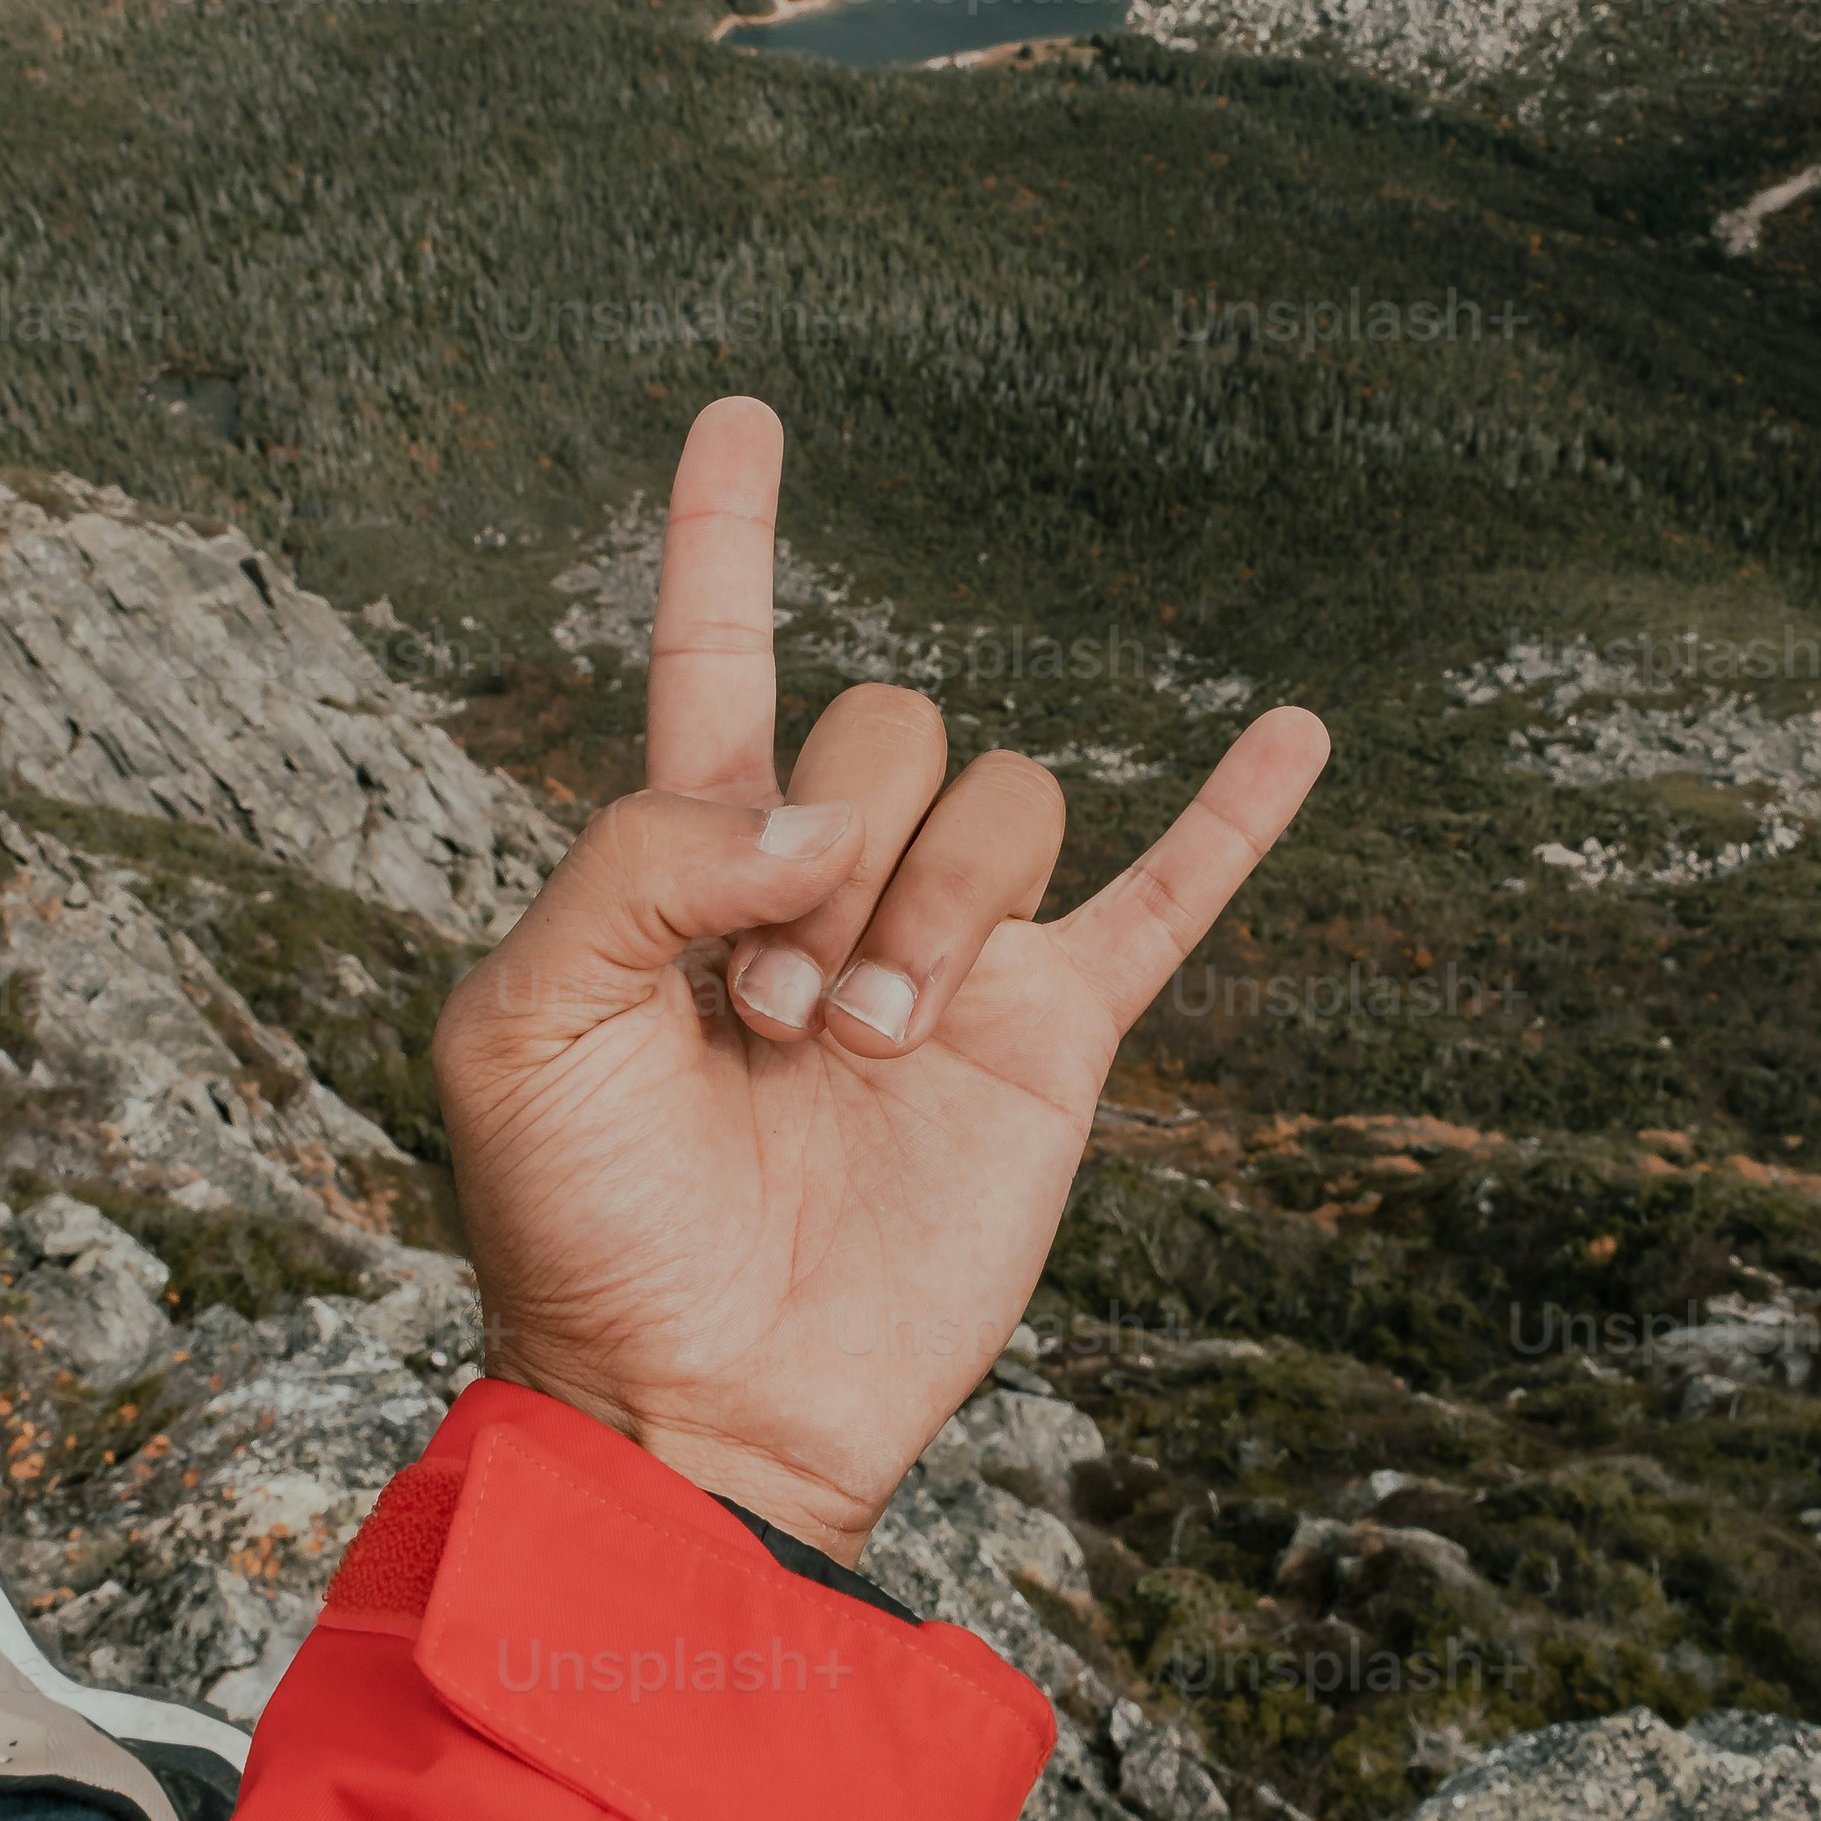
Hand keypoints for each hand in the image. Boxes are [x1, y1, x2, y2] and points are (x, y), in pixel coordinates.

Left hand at [432, 398, 1330, 1565]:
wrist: (702, 1406)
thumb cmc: (581, 1233)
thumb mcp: (522, 1025)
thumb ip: (638, 861)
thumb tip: (819, 816)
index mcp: (692, 860)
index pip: (720, 656)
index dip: (723, 536)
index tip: (741, 413)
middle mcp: (834, 884)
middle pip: (890, 727)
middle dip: (834, 852)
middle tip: (762, 1008)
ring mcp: (954, 955)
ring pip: (1007, 804)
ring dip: (936, 913)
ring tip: (857, 1051)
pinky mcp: (1054, 1039)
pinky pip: (1173, 897)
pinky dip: (1240, 813)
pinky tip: (1297, 732)